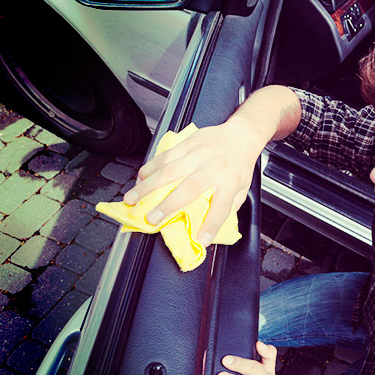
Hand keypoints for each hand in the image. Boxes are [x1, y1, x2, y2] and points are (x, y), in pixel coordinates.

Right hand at [123, 119, 260, 242]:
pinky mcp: (188, 144)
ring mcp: (199, 154)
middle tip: (151, 219)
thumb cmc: (240, 164)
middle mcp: (213, 168)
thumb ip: (228, 207)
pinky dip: (149, 168)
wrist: (241, 134)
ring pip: (169, 170)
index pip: (221, 208)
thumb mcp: (242, 189)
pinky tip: (139, 178)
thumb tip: (211, 227)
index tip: (201, 240)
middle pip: (189, 188)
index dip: (211, 225)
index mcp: (230, 182)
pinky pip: (165, 156)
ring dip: (147, 186)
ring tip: (132, 198)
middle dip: (168, 206)